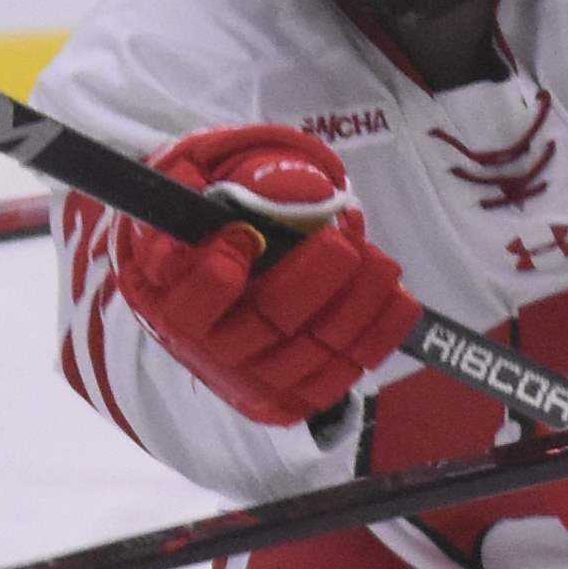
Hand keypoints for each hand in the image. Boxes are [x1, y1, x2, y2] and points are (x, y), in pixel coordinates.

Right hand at [112, 125, 418, 423]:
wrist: (231, 254)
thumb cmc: (218, 210)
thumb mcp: (212, 176)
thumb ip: (240, 177)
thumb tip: (299, 192)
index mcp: (171, 294)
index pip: (189, 301)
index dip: (216, 276)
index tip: (246, 235)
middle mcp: (206, 345)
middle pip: (259, 327)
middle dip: (307, 284)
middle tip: (343, 244)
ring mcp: (248, 374)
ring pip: (304, 354)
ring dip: (352, 310)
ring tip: (381, 264)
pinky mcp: (288, 393)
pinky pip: (334, 377)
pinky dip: (372, 340)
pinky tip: (396, 300)